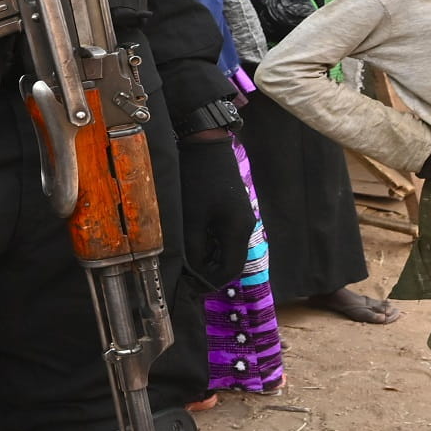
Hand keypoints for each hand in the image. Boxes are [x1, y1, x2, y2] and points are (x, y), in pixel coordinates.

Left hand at [176, 136, 253, 288]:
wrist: (206, 143)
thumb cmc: (198, 178)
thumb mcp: (191, 217)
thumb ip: (193, 247)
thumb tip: (192, 271)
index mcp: (237, 230)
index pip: (230, 269)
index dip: (212, 282)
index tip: (193, 288)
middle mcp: (244, 225)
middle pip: (230, 260)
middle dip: (209, 270)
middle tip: (187, 275)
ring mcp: (240, 216)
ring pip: (226, 247)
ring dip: (208, 255)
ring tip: (186, 257)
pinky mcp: (232, 208)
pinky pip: (223, 234)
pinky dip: (209, 241)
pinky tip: (192, 238)